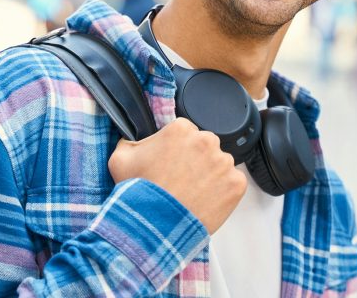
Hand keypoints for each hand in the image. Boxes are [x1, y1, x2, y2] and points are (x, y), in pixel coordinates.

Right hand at [108, 118, 246, 233]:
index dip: (177, 148)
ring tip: (193, 192)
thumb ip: (129, 140)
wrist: (155, 227)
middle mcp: (206, 140)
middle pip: (204, 145)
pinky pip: (233, 182)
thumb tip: (131, 136)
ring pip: (219, 163)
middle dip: (195, 158)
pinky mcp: (235, 183)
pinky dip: (223, 191)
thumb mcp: (121, 158)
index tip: (171, 162)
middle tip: (182, 178)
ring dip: (210, 174)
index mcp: (181, 129)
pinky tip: (206, 200)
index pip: (185, 131)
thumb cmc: (139, 192)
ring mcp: (223, 162)